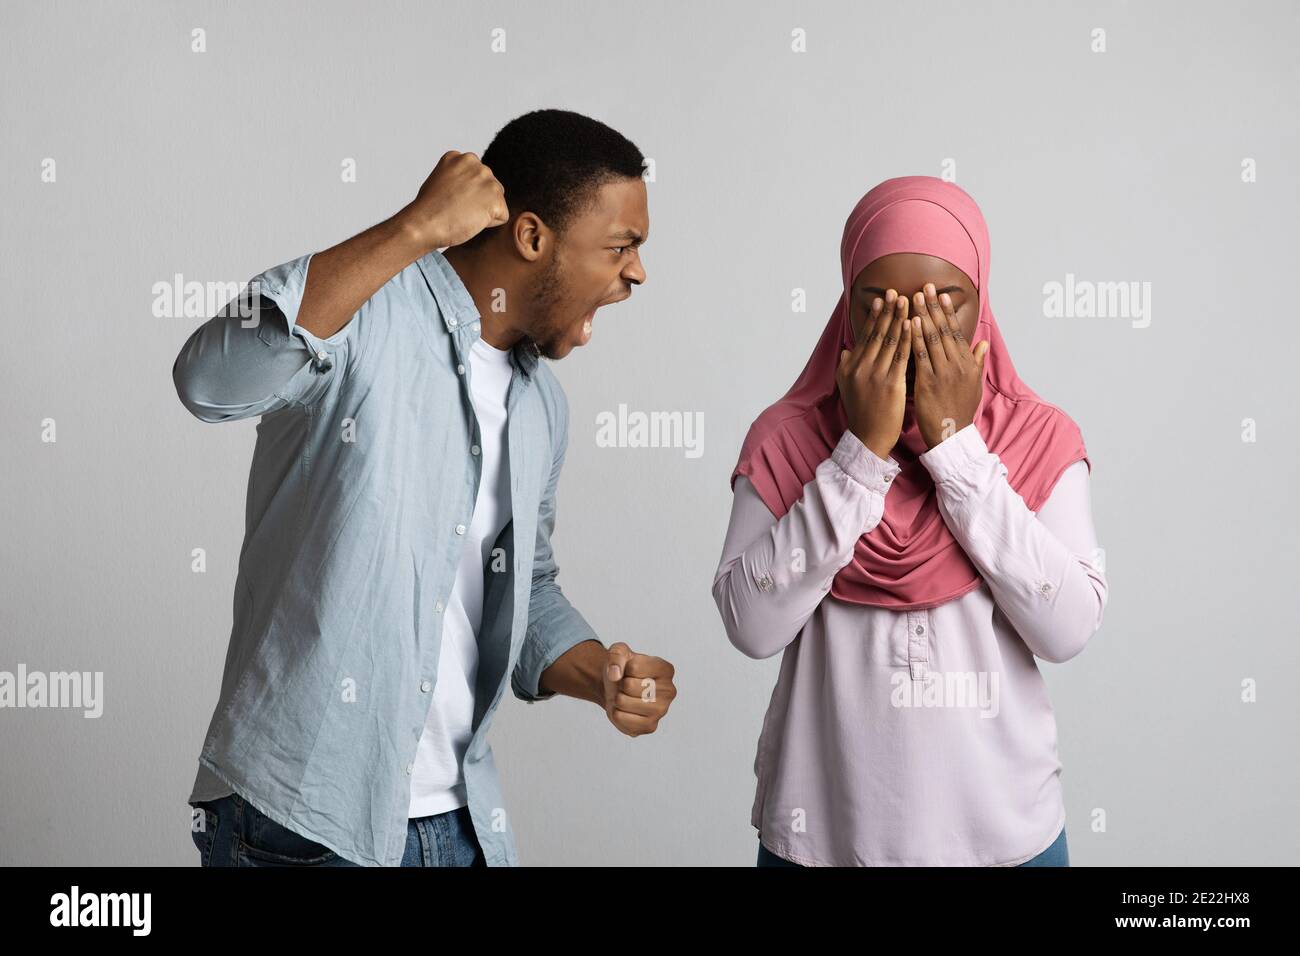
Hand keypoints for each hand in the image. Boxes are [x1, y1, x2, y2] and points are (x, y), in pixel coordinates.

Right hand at [398, 150, 508, 252]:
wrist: (424, 222)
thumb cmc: (428, 208)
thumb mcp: (441, 180)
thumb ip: (459, 177)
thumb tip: (472, 187)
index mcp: (462, 158)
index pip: (477, 179)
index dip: (465, 194)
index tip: (450, 199)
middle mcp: (477, 164)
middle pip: (490, 188)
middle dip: (478, 201)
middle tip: (456, 209)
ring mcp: (488, 180)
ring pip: (497, 201)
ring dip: (484, 212)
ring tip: (462, 214)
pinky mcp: (496, 199)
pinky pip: (502, 216)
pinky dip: (489, 224)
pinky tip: (470, 221)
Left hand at [602, 642, 675, 736]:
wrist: (617, 688)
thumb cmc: (623, 668)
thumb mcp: (619, 651)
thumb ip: (616, 655)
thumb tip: (615, 674)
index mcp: (666, 670)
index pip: (634, 667)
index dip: (625, 667)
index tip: (630, 670)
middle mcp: (669, 691)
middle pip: (629, 686)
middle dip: (620, 684)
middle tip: (626, 685)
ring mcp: (661, 711)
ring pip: (622, 702)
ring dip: (617, 698)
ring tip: (625, 696)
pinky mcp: (650, 726)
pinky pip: (620, 718)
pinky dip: (616, 713)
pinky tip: (625, 709)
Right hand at [837, 289, 911, 460]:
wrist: (868, 438)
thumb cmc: (863, 414)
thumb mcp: (848, 388)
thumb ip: (846, 367)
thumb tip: (846, 351)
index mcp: (850, 367)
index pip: (866, 336)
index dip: (875, 316)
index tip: (883, 299)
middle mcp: (860, 368)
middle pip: (877, 333)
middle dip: (888, 311)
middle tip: (897, 291)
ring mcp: (875, 375)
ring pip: (889, 341)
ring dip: (899, 318)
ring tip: (908, 300)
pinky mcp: (890, 384)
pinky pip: (901, 357)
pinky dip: (907, 339)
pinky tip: (913, 325)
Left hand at [909, 284, 988, 448]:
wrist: (952, 436)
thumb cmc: (961, 411)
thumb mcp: (975, 385)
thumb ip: (978, 362)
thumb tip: (982, 343)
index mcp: (967, 364)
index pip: (956, 332)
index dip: (947, 312)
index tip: (941, 294)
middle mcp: (957, 365)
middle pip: (944, 330)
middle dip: (934, 307)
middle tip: (925, 286)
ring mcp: (943, 373)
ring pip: (932, 339)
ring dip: (923, 316)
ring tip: (915, 298)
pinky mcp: (928, 383)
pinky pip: (921, 356)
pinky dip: (915, 338)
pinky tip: (910, 324)